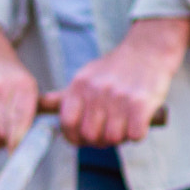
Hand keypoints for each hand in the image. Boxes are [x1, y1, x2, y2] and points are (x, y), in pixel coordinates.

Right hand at [0, 20, 37, 148]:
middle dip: (3, 141)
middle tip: (4, 137)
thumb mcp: (30, 92)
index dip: (17, 143)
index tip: (16, 151)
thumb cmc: (12, 87)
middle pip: (2, 133)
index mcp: (23, 86)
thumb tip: (40, 143)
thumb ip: (39, 115)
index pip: (20, 122)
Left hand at [55, 17, 189, 146]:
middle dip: (100, 140)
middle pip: (90, 136)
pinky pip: (134, 135)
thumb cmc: (115, 69)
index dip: (74, 137)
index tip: (84, 137)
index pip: (67, 124)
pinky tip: (139, 122)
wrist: (149, 49)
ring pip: (112, 138)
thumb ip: (64, 96)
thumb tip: (40, 104)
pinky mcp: (141, 103)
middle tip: (110, 130)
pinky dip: (137, 134)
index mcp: (79, 86)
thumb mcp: (85, 77)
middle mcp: (96, 91)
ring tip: (126, 123)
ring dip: (120, 138)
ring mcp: (119, 97)